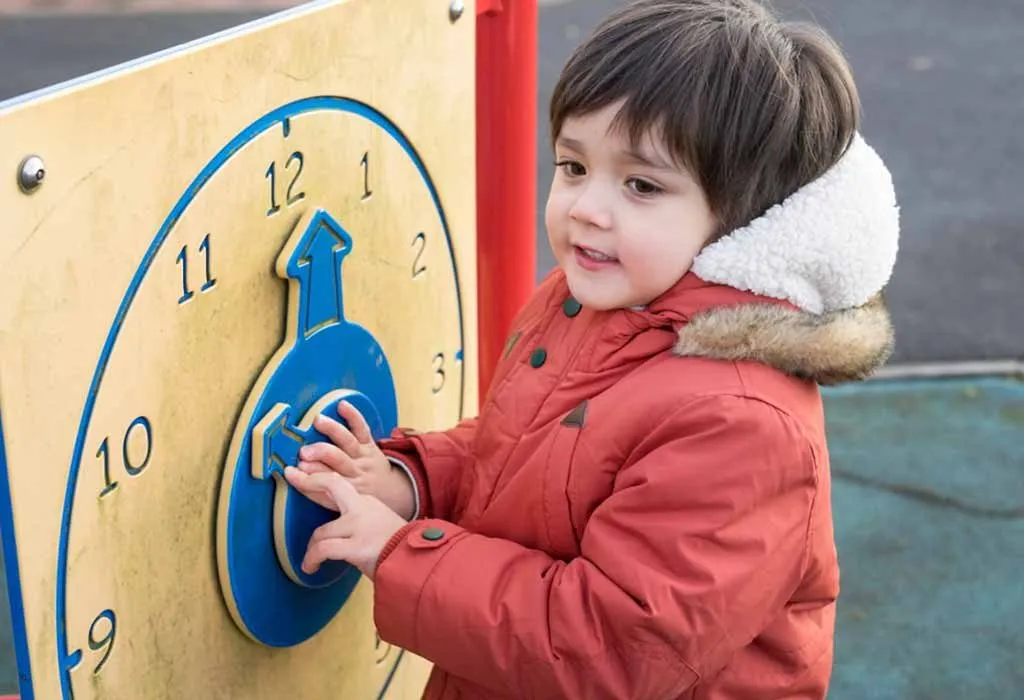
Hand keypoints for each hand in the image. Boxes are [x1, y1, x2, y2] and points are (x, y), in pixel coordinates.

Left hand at [283, 467, 406, 580]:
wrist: (417, 562)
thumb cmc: (399, 549)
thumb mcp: (380, 525)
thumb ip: (360, 521)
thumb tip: (337, 531)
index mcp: (368, 502)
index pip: (339, 484)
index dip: (319, 479)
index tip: (303, 476)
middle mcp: (363, 507)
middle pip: (332, 484)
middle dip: (309, 480)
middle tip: (291, 476)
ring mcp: (359, 525)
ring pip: (321, 532)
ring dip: (312, 548)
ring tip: (311, 560)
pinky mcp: (356, 546)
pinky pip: (323, 550)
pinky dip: (312, 559)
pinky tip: (311, 567)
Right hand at [297, 400, 415, 518]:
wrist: (389, 491)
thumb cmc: (356, 495)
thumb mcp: (340, 502)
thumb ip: (319, 491)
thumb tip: (294, 475)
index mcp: (345, 489)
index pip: (322, 483)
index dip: (306, 477)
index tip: (291, 471)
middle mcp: (355, 472)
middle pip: (336, 461)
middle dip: (319, 454)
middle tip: (304, 451)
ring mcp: (362, 456)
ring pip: (348, 441)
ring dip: (333, 430)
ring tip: (318, 421)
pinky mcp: (369, 444)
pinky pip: (362, 428)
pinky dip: (353, 415)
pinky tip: (342, 405)